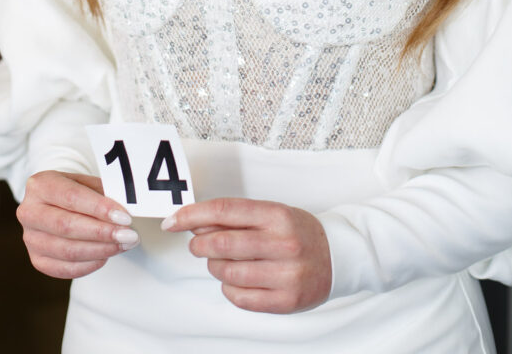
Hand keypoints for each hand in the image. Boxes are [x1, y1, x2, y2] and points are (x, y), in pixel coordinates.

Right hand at [17, 171, 138, 278]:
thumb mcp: (88, 183)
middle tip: (129, 235)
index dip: (99, 208)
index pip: (71, 197)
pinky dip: (88, 265)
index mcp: (40, 185)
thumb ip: (104, 194)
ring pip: (66, 250)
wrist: (56, 203)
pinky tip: (106, 256)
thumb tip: (126, 211)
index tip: (125, 217)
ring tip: (124, 245)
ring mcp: (30, 238)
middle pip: (67, 226)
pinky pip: (64, 269)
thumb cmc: (77, 191)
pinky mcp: (36, 259)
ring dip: (100, 250)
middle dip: (102, 232)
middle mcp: (29, 212)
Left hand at [161, 198, 331, 313]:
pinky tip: (235, 280)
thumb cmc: (299, 232)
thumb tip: (196, 222)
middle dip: (199, 244)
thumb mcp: (273, 213)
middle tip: (197, 244)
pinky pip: (240, 298)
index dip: (192, 215)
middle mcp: (283, 243)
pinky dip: (229, 289)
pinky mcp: (286, 301)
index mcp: (277, 215)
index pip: (224, 210)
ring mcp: (286, 274)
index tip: (173, 220)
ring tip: (221, 262)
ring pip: (228, 273)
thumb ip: (237, 217)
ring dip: (214, 267)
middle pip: (222, 244)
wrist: (338, 255)